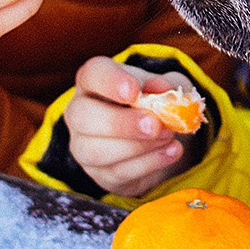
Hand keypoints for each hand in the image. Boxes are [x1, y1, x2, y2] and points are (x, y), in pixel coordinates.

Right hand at [63, 56, 195, 196]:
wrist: (160, 137)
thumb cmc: (154, 103)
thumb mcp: (166, 87)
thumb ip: (167, 86)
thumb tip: (163, 90)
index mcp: (93, 81)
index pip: (92, 74)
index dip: (110, 82)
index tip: (134, 91)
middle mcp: (79, 111)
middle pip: (83, 116)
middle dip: (120, 123)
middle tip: (154, 125)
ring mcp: (84, 146)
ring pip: (95, 150)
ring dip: (136, 146)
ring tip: (168, 137)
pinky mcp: (99, 174)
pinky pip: (116, 172)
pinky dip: (148, 163)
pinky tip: (170, 152)